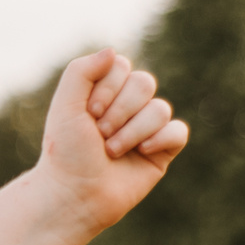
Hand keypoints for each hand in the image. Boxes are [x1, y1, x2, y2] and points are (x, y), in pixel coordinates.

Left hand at [38, 49, 189, 231]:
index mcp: (103, 91)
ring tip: (111, 151)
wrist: (74, 194)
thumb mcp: (65, 105)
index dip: (107, 88)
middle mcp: (126, 105)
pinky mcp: (162, 150)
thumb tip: (112, 51)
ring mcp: (146, 127)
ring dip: (132, 131)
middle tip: (99, 135)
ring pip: (160, 109)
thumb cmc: (65, 151)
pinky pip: (178, 131)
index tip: (87, 113)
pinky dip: (160, 140)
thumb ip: (81, 71)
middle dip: (120, 111)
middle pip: (144, 83)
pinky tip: (141, 153)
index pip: (121, 66)